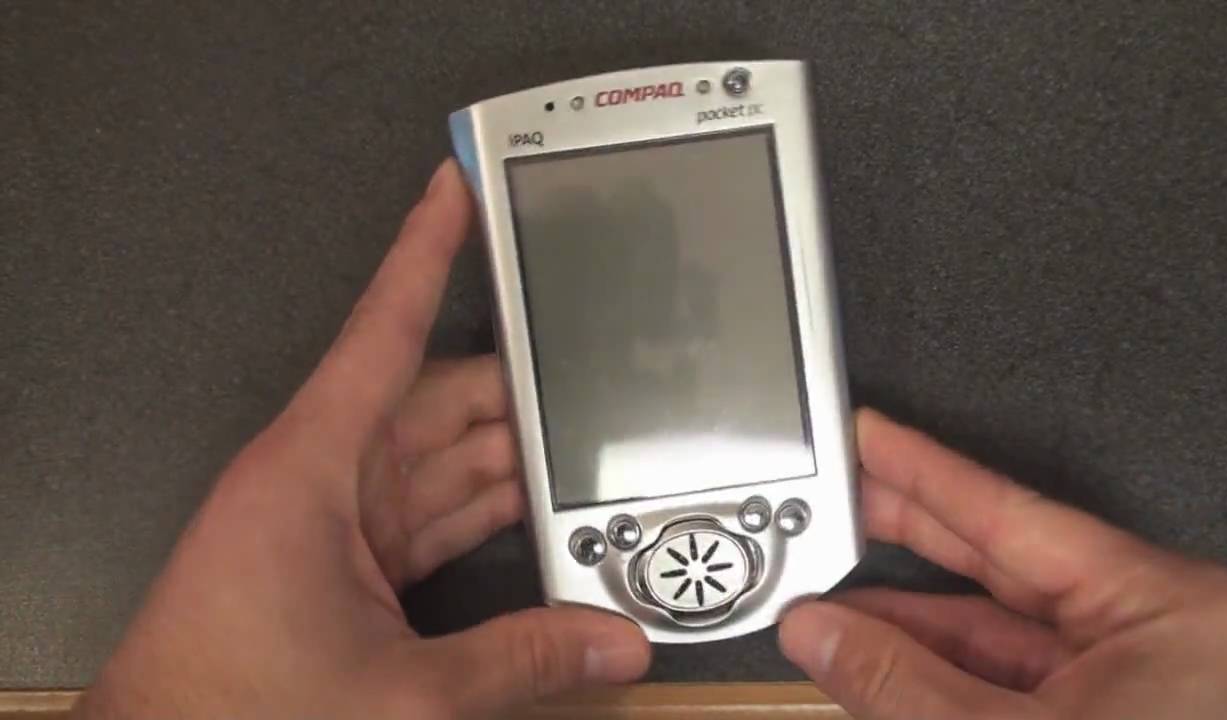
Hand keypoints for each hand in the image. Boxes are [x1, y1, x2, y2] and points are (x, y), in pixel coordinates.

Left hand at [73, 160, 649, 719]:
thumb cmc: (233, 709)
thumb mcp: (397, 691)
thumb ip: (518, 661)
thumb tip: (607, 644)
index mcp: (311, 468)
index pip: (383, 329)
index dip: (425, 251)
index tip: (455, 190)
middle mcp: (321, 478)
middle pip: (437, 399)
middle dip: (519, 384)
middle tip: (593, 362)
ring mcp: (333, 521)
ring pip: (441, 460)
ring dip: (510, 460)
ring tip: (590, 450)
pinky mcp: (344, 564)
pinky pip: (429, 513)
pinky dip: (484, 515)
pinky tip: (540, 521)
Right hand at [780, 408, 1226, 718]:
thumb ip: (900, 681)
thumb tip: (819, 632)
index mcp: (1155, 605)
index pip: (1010, 514)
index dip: (925, 470)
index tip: (870, 436)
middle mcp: (1147, 630)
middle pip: (1000, 560)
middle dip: (908, 534)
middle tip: (839, 497)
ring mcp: (1128, 680)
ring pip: (994, 624)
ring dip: (908, 616)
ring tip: (830, 598)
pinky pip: (1004, 675)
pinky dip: (937, 667)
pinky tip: (876, 655)